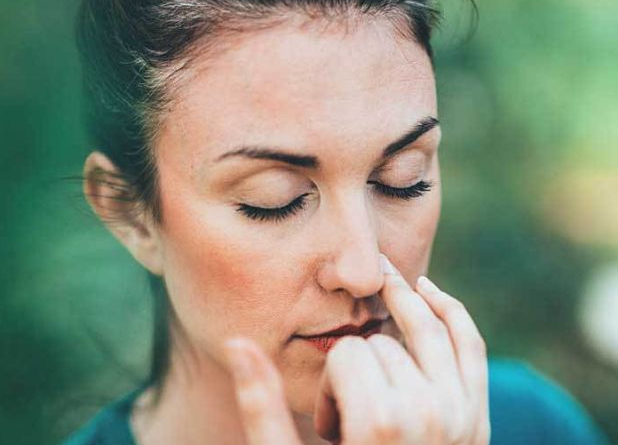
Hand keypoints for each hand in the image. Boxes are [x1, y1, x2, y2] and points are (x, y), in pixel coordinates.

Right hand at [223, 254, 489, 444]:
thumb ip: (262, 407)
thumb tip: (238, 342)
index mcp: (378, 424)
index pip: (345, 355)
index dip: (329, 383)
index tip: (328, 427)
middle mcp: (427, 414)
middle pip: (381, 342)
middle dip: (359, 368)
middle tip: (351, 411)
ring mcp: (460, 414)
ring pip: (428, 325)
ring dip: (401, 305)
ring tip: (380, 287)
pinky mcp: (477, 416)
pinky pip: (469, 343)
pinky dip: (450, 309)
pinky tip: (426, 290)